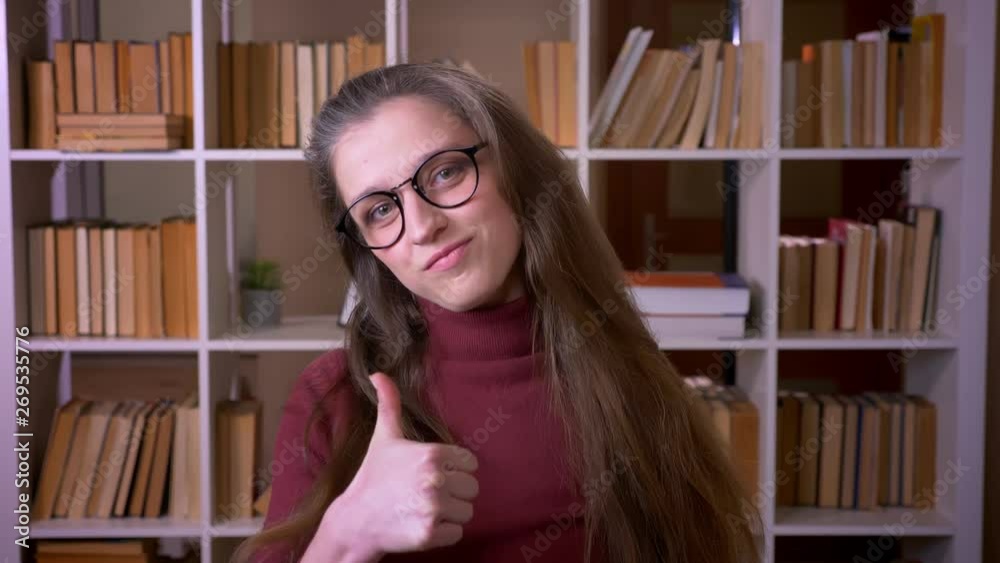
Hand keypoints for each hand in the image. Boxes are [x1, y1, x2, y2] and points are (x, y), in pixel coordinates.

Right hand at [326, 372, 479, 556]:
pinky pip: (458, 533)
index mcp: (432, 453)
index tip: (432, 474)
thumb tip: (378, 373)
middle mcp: (435, 479)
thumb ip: (389, 404)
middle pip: (472, 488)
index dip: (454, 469)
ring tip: (424, 508)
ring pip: (467, 512)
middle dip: (454, 492)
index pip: (470, 463)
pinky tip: (422, 524)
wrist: (356, 520)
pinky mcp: (430, 534)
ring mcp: (433, 508)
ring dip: (450, 514)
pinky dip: (443, 533)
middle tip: (426, 494)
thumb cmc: (373, 476)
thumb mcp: (384, 437)